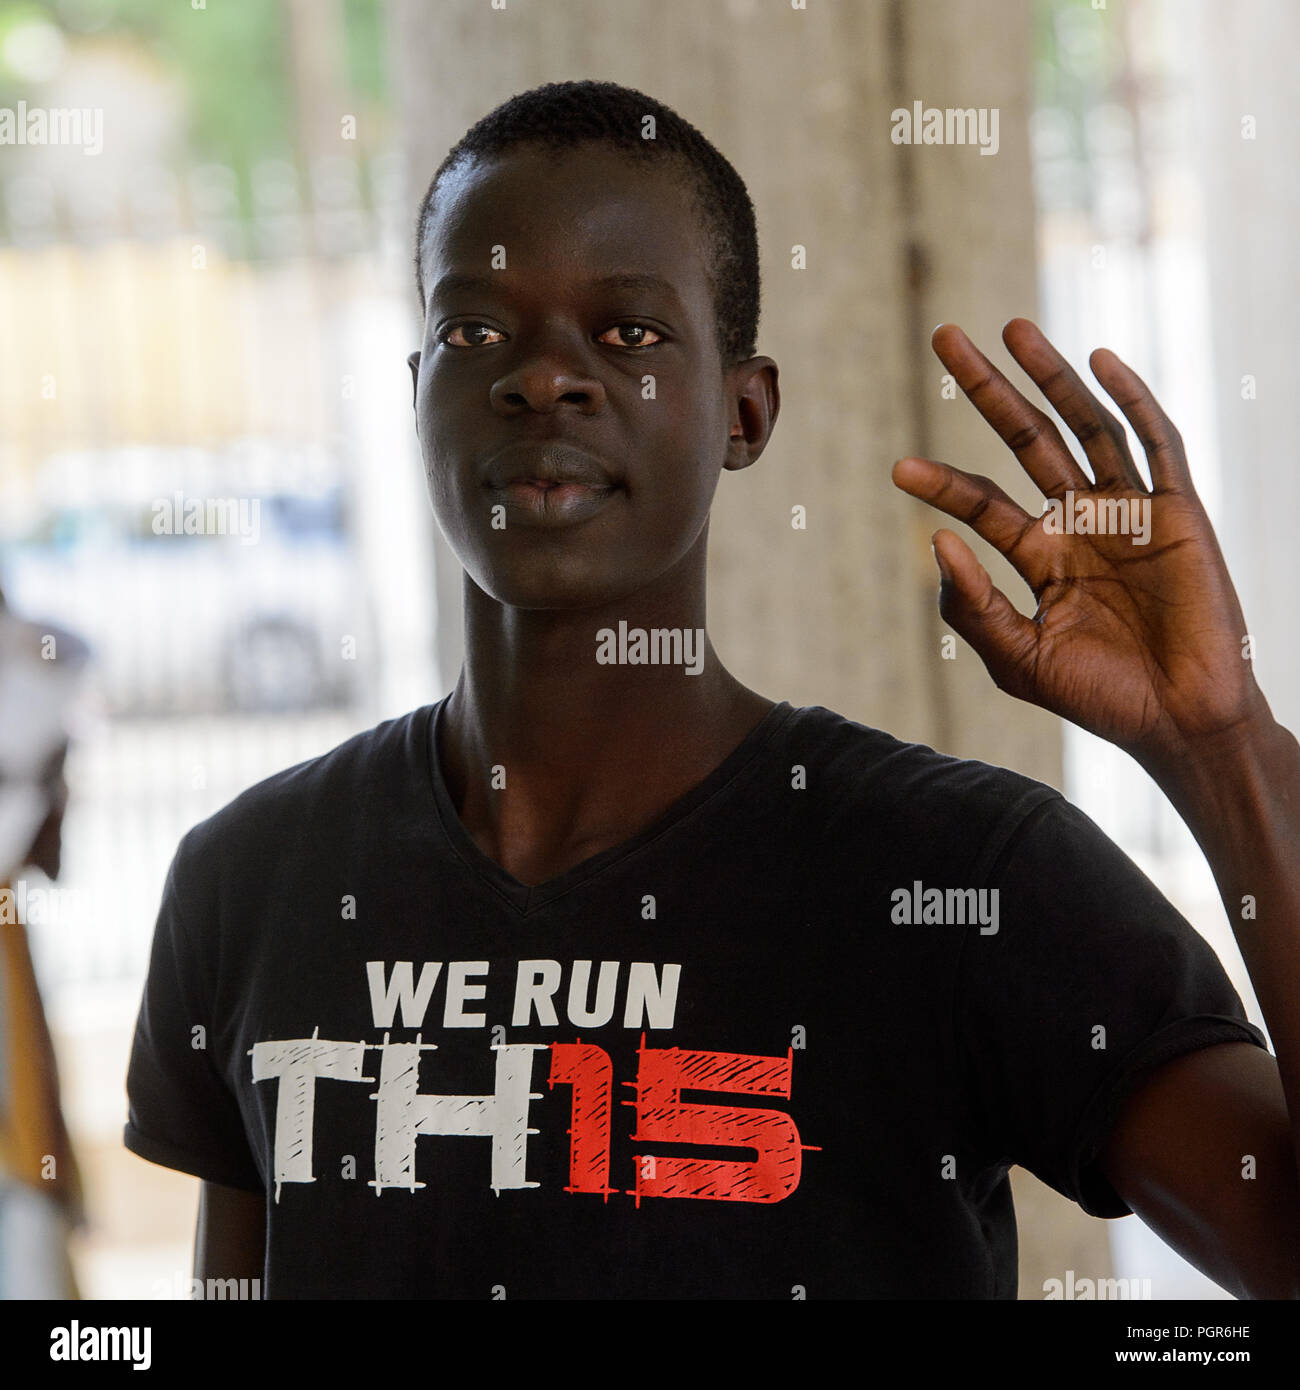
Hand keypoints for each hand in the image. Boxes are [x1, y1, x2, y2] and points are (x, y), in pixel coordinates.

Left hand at [891, 319, 1268, 771]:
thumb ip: (972, 604)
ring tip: (1011, 329)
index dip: (941, 484)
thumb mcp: (1017, 657)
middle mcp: (1079, 522)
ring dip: (1050, 378)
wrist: (1179, 722)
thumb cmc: (1098, 697)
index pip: (981, 502)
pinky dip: (1131, 400)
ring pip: (1086, 426)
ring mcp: (1129, 511)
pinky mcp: (1179, 511)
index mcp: (1039, 556)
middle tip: (944, 336)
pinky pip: (1156, 443)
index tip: (897, 469)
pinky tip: (1099, 362)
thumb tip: (936, 540)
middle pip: (1028, 440)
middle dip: (988, 389)